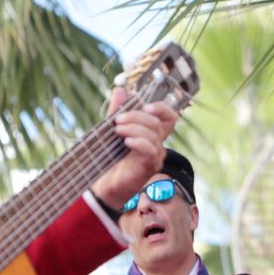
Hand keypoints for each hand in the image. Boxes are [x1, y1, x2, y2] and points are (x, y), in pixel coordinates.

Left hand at [91, 87, 180, 207]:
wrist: (104, 185)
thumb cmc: (110, 159)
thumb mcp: (112, 130)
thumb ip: (118, 111)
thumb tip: (120, 89)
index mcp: (152, 134)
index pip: (169, 117)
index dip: (162, 108)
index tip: (145, 106)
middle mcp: (158, 145)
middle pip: (156, 122)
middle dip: (136, 116)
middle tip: (117, 121)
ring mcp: (155, 157)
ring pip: (153, 134)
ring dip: (133, 128)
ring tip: (117, 131)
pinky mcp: (149, 167)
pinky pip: (150, 150)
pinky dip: (138, 142)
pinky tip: (126, 142)